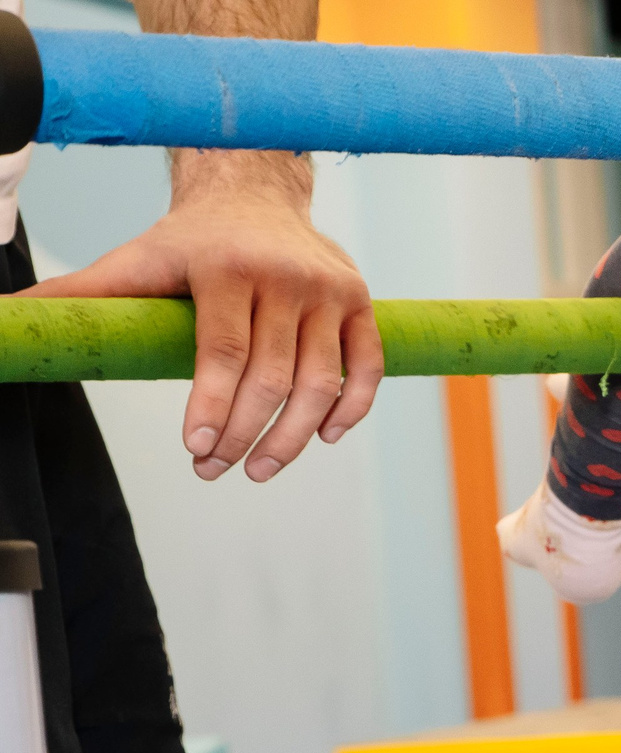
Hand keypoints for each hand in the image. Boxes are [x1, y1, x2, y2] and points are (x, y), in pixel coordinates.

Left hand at [23, 154, 378, 481]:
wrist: (256, 193)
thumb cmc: (192, 240)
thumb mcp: (137, 260)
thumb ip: (82, 294)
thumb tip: (7, 319)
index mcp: (227, 266)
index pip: (223, 354)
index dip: (212, 408)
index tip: (196, 451)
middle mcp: (285, 277)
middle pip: (272, 378)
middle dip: (246, 436)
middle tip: (219, 470)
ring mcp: (330, 291)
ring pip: (320, 383)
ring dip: (293, 437)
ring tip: (262, 469)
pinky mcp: (361, 303)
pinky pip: (365, 368)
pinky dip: (350, 409)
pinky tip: (324, 436)